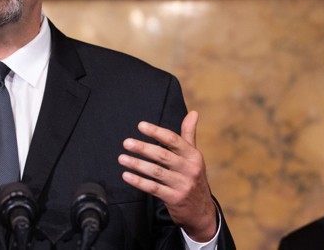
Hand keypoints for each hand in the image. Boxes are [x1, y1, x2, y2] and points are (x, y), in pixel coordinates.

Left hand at [118, 111, 216, 241]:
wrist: (201, 211)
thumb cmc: (193, 178)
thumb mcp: (194, 157)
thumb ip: (189, 135)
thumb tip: (193, 112)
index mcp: (193, 156)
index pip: (174, 140)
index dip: (157, 132)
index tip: (141, 125)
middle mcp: (189, 169)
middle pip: (163, 155)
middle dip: (143, 148)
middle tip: (126, 142)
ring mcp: (182, 185)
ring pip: (156, 172)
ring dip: (137, 164)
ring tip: (122, 158)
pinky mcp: (174, 199)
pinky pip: (153, 189)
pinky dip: (139, 181)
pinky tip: (126, 175)